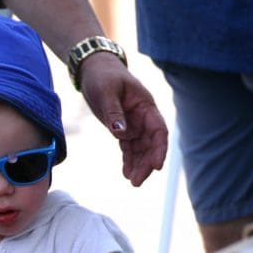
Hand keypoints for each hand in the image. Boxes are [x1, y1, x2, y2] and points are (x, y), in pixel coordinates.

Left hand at [80, 54, 167, 186]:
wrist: (94, 70)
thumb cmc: (103, 76)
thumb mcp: (106, 92)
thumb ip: (114, 112)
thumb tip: (120, 133)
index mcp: (145, 106)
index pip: (158, 130)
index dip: (159, 148)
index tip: (157, 165)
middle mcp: (143, 117)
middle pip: (151, 144)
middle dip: (147, 163)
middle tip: (137, 181)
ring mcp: (134, 124)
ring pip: (141, 149)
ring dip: (139, 165)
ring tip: (133, 182)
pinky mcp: (123, 129)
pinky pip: (129, 148)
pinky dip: (129, 160)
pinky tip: (127, 174)